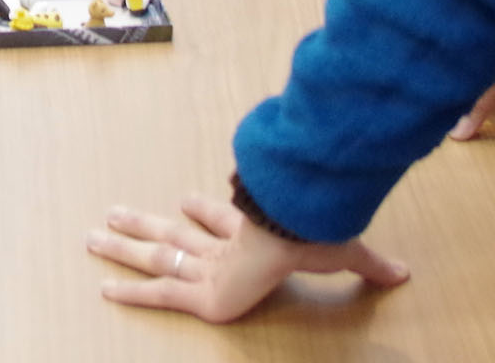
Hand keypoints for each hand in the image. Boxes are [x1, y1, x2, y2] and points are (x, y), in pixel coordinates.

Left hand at [88, 193, 407, 323]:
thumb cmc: (316, 233)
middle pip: (175, 235)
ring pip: (155, 255)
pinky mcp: (197, 291)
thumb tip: (403, 272)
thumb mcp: (345, 251)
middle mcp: (220, 244)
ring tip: (91, 238)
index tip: (182, 201)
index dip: (203, 212)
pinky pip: (158, 293)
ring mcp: (205, 266)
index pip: (221, 221)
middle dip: (144, 227)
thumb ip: (367, 265)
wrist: (293, 228)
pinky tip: (103, 287)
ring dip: (122, 246)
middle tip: (112, 216)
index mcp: (250, 231)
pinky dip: (131, 291)